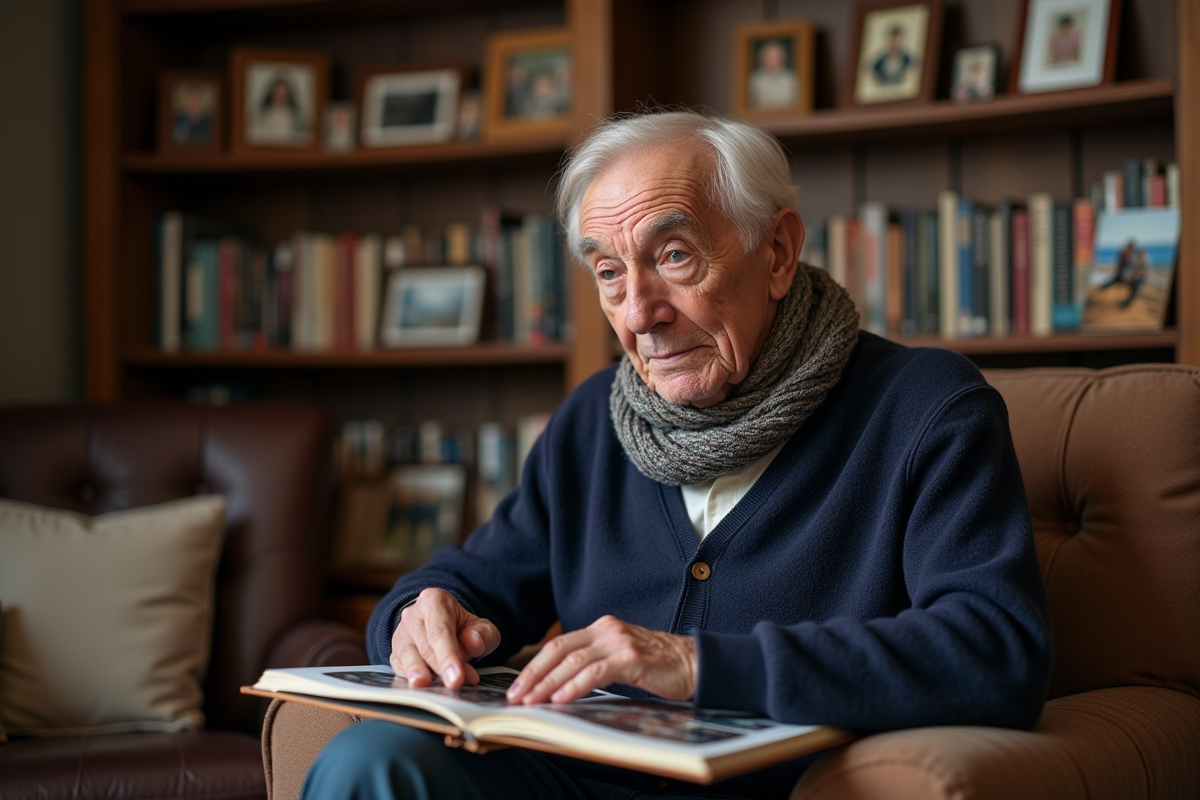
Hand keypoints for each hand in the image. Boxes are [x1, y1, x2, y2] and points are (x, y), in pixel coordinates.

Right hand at [389, 588, 500, 689]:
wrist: (445, 626)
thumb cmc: (464, 628)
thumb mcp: (481, 627)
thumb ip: (483, 634)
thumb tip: (472, 643)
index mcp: (434, 601)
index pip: (440, 631)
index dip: (448, 655)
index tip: (457, 677)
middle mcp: (412, 615)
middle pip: (424, 647)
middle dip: (440, 668)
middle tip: (456, 684)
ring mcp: (401, 635)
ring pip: (407, 657)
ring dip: (419, 675)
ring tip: (429, 688)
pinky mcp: (395, 654)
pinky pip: (399, 669)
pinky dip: (411, 680)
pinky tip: (425, 688)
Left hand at [506, 615, 696, 704]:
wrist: (695, 663)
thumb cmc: (658, 667)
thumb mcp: (619, 659)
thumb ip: (593, 664)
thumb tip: (558, 687)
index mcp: (601, 628)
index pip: (558, 645)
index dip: (535, 666)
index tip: (518, 687)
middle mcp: (607, 630)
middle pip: (559, 650)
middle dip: (533, 675)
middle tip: (516, 697)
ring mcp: (619, 642)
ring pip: (573, 661)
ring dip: (548, 683)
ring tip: (532, 701)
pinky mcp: (632, 658)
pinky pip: (596, 672)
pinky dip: (575, 686)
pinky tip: (562, 699)